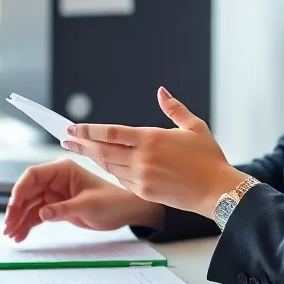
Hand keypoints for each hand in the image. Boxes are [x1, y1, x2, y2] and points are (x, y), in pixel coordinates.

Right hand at [4, 159, 163, 242]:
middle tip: (8, 226)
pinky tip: (21, 235)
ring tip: (12, 235)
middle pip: (27, 192)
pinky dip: (28, 224)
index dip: (20, 190)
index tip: (12, 206)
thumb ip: (64, 209)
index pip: (33, 175)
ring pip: (29, 205)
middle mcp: (55, 180)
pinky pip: (37, 215)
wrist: (125, 212)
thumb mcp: (89, 205)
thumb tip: (42, 213)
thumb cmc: (112, 201)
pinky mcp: (56, 206)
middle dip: (16, 209)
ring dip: (19, 219)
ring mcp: (54, 193)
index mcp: (63, 170)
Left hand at [62, 87, 244, 217]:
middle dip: (82, 145)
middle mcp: (142, 159)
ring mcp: (141, 178)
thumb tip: (161, 91)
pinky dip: (110, 171)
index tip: (73, 128)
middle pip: (103, 151)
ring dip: (93, 158)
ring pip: (109, 166)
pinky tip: (103, 164)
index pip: (111, 132)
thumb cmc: (209, 158)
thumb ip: (174, 108)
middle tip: (66, 140)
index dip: (89, 130)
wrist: (217, 190)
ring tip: (79, 150)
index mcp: (152, 139)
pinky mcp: (144, 192)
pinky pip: (120, 180)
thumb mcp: (194, 127)